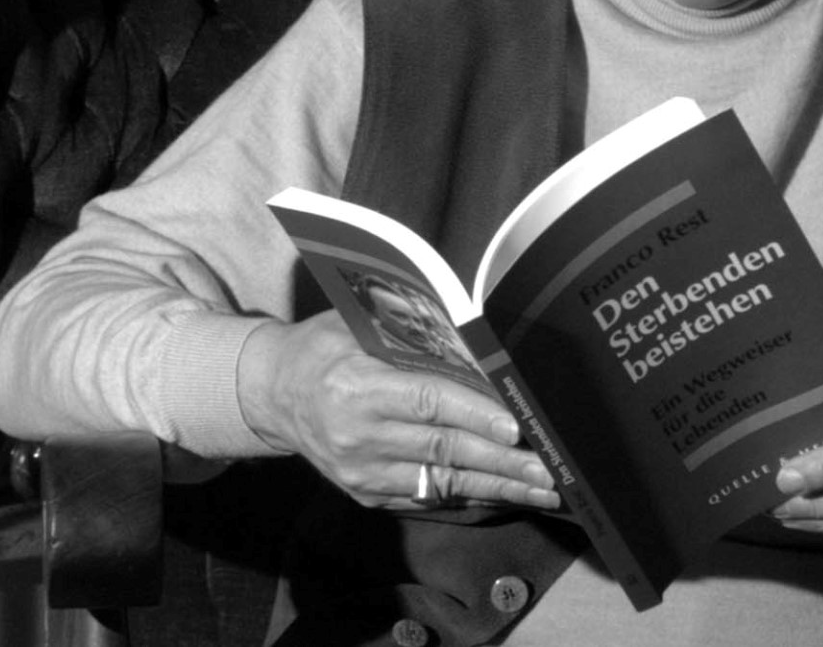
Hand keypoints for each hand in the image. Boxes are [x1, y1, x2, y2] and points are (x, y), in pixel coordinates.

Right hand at [238, 311, 558, 512]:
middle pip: (442, 449)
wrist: (275, 394)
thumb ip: (414, 338)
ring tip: (542, 488)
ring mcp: (362, 473)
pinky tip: (506, 493)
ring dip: (497, 486)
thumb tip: (480, 348)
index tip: (515, 426)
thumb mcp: (359, 326)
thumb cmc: (326, 347)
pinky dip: (469, 494)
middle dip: (501, 461)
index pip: (427, 403)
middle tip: (548, 467)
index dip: (474, 415)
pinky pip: (427, 496)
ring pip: (441, 481)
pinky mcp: (367, 493)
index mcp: (357, 388)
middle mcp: (358, 437)